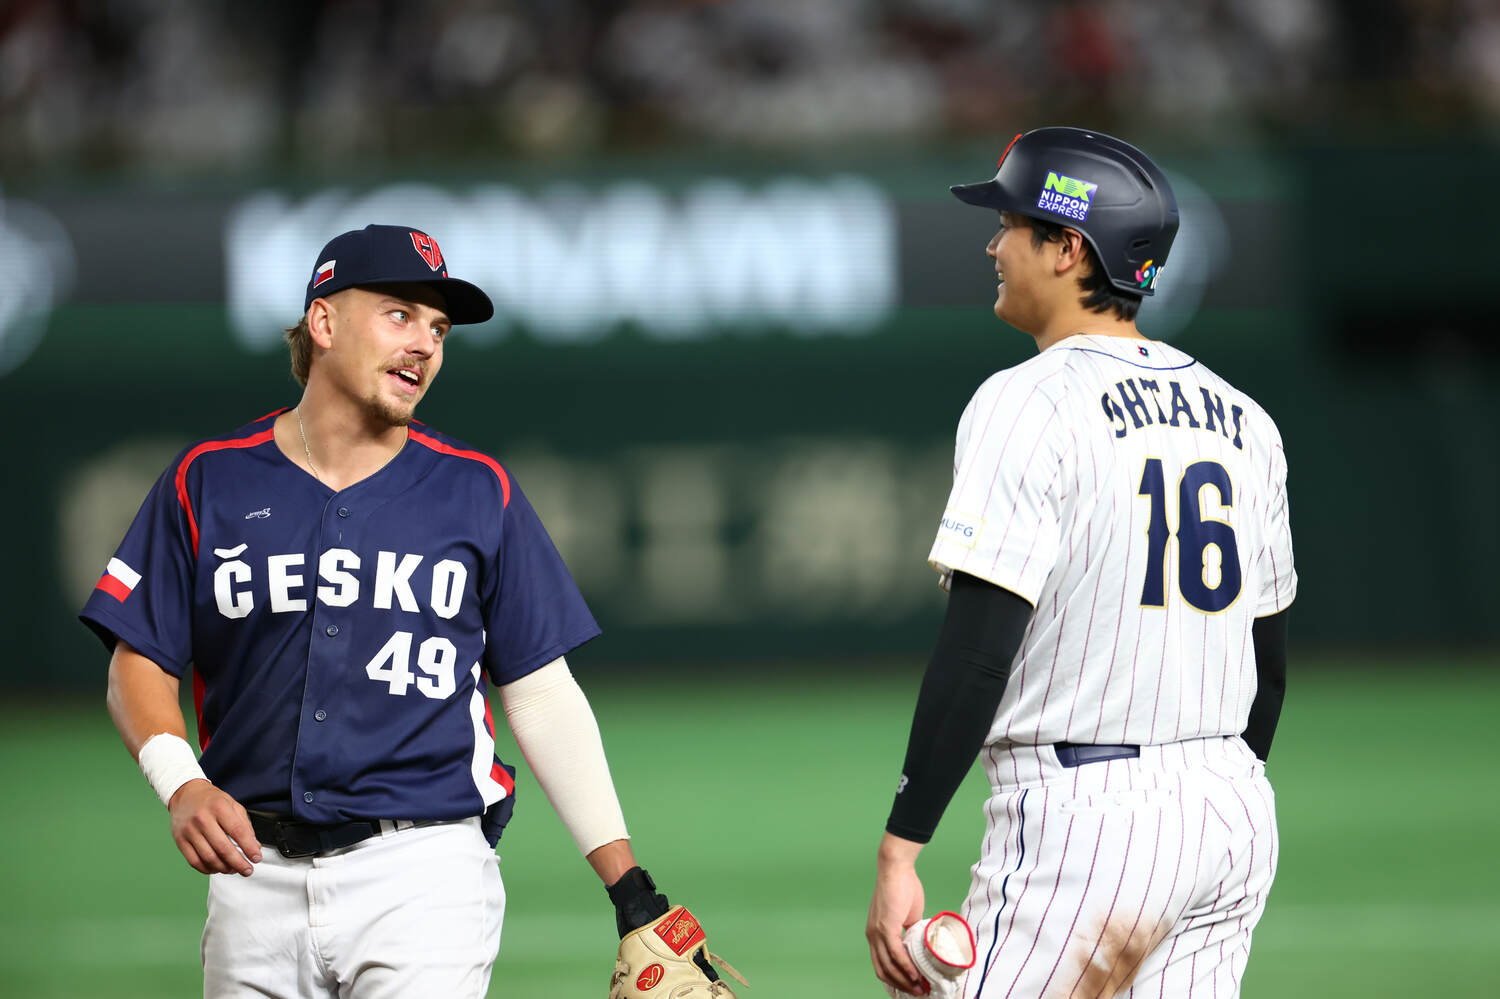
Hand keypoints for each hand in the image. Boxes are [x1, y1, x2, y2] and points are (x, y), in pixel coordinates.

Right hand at [167, 779, 261, 875]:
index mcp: (219, 807)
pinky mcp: (180, 841)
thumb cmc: (212, 800)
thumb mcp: (233, 805)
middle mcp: (203, 819)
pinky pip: (194, 861)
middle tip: (248, 870)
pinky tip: (217, 868)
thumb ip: (245, 826)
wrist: (186, 794)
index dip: (249, 848)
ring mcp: (189, 831)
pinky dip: (208, 869)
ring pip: (209, 858)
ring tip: (234, 870)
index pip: (238, 831)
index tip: (256, 858)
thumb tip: (255, 846)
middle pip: (223, 848)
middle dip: (238, 863)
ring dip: (224, 868)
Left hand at [867, 833, 928, 995]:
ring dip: (905, 980)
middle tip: (918, 992)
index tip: (911, 986)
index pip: (881, 965)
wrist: (896, 869)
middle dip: (901, 985)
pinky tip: (916, 975)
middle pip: (883, 971)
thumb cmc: (902, 888)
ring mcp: (877, 932)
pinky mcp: (885, 927)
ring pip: (888, 966)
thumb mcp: (906, 916)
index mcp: (875, 934)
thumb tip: (921, 943)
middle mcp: (872, 936)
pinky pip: (895, 953)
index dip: (895, 979)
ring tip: (920, 988)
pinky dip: (905, 967)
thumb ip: (910, 931)